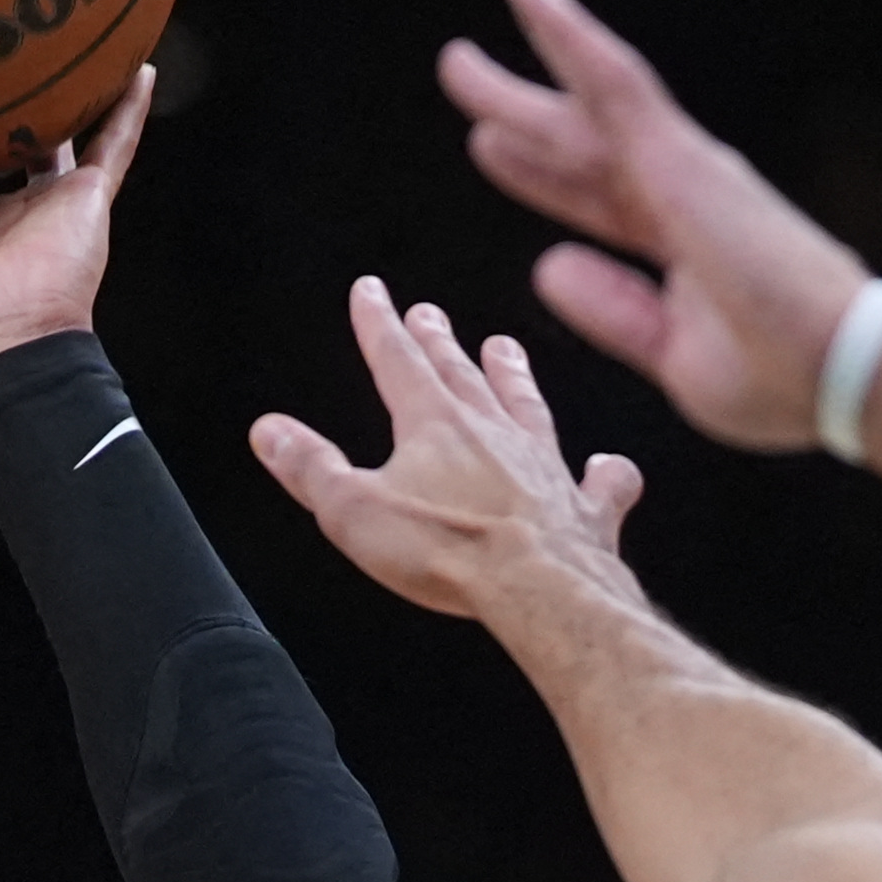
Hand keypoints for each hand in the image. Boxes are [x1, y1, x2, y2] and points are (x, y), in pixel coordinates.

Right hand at [251, 279, 645, 622]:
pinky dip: (606, 475)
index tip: (372, 294)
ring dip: (513, 377)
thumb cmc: (452, 551)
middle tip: (431, 314)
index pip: (396, 359)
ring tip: (506, 350)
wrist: (539, 587)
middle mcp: (494, 433)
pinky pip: (601, 485)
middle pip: (461, 373)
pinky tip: (610, 466)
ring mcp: (545, 467)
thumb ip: (312, 468)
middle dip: (439, 342)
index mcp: (434, 425)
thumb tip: (271, 433)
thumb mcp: (354, 511)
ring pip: (527, 407)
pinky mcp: (584, 510)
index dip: (379, 325)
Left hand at [441, 0, 874, 454]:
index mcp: (683, 248)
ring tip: (463, 35)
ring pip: (582, 102)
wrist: (845, 368)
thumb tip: (548, 265)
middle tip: (462, 72)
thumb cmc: (781, 380)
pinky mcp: (678, 152)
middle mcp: (681, 195)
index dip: (539, 174)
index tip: (485, 146)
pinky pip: (607, 74)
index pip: (594, 200)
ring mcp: (681, 168)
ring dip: (523, 67)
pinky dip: (564, 26)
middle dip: (521, 112)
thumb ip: (613, 312)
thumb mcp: (675, 357)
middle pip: (580, 143)